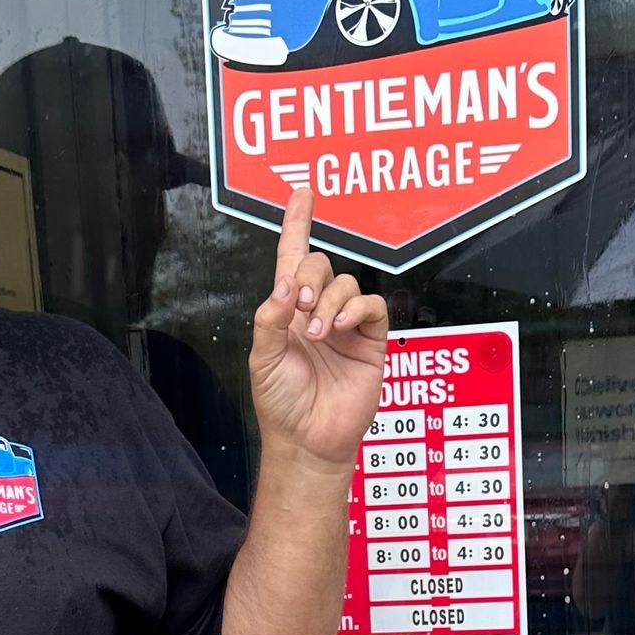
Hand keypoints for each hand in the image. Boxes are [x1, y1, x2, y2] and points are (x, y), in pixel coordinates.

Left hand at [249, 190, 387, 468]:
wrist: (309, 440)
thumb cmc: (281, 403)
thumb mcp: (261, 359)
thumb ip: (269, 318)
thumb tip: (286, 285)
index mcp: (287, 311)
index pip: (292, 258)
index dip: (297, 225)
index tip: (302, 194)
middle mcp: (318, 311)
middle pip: (321, 264)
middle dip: (311, 275)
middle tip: (300, 305)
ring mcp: (347, 325)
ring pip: (348, 283)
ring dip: (330, 300)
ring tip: (318, 333)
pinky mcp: (371, 341)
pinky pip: (373, 306)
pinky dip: (357, 309)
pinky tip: (341, 328)